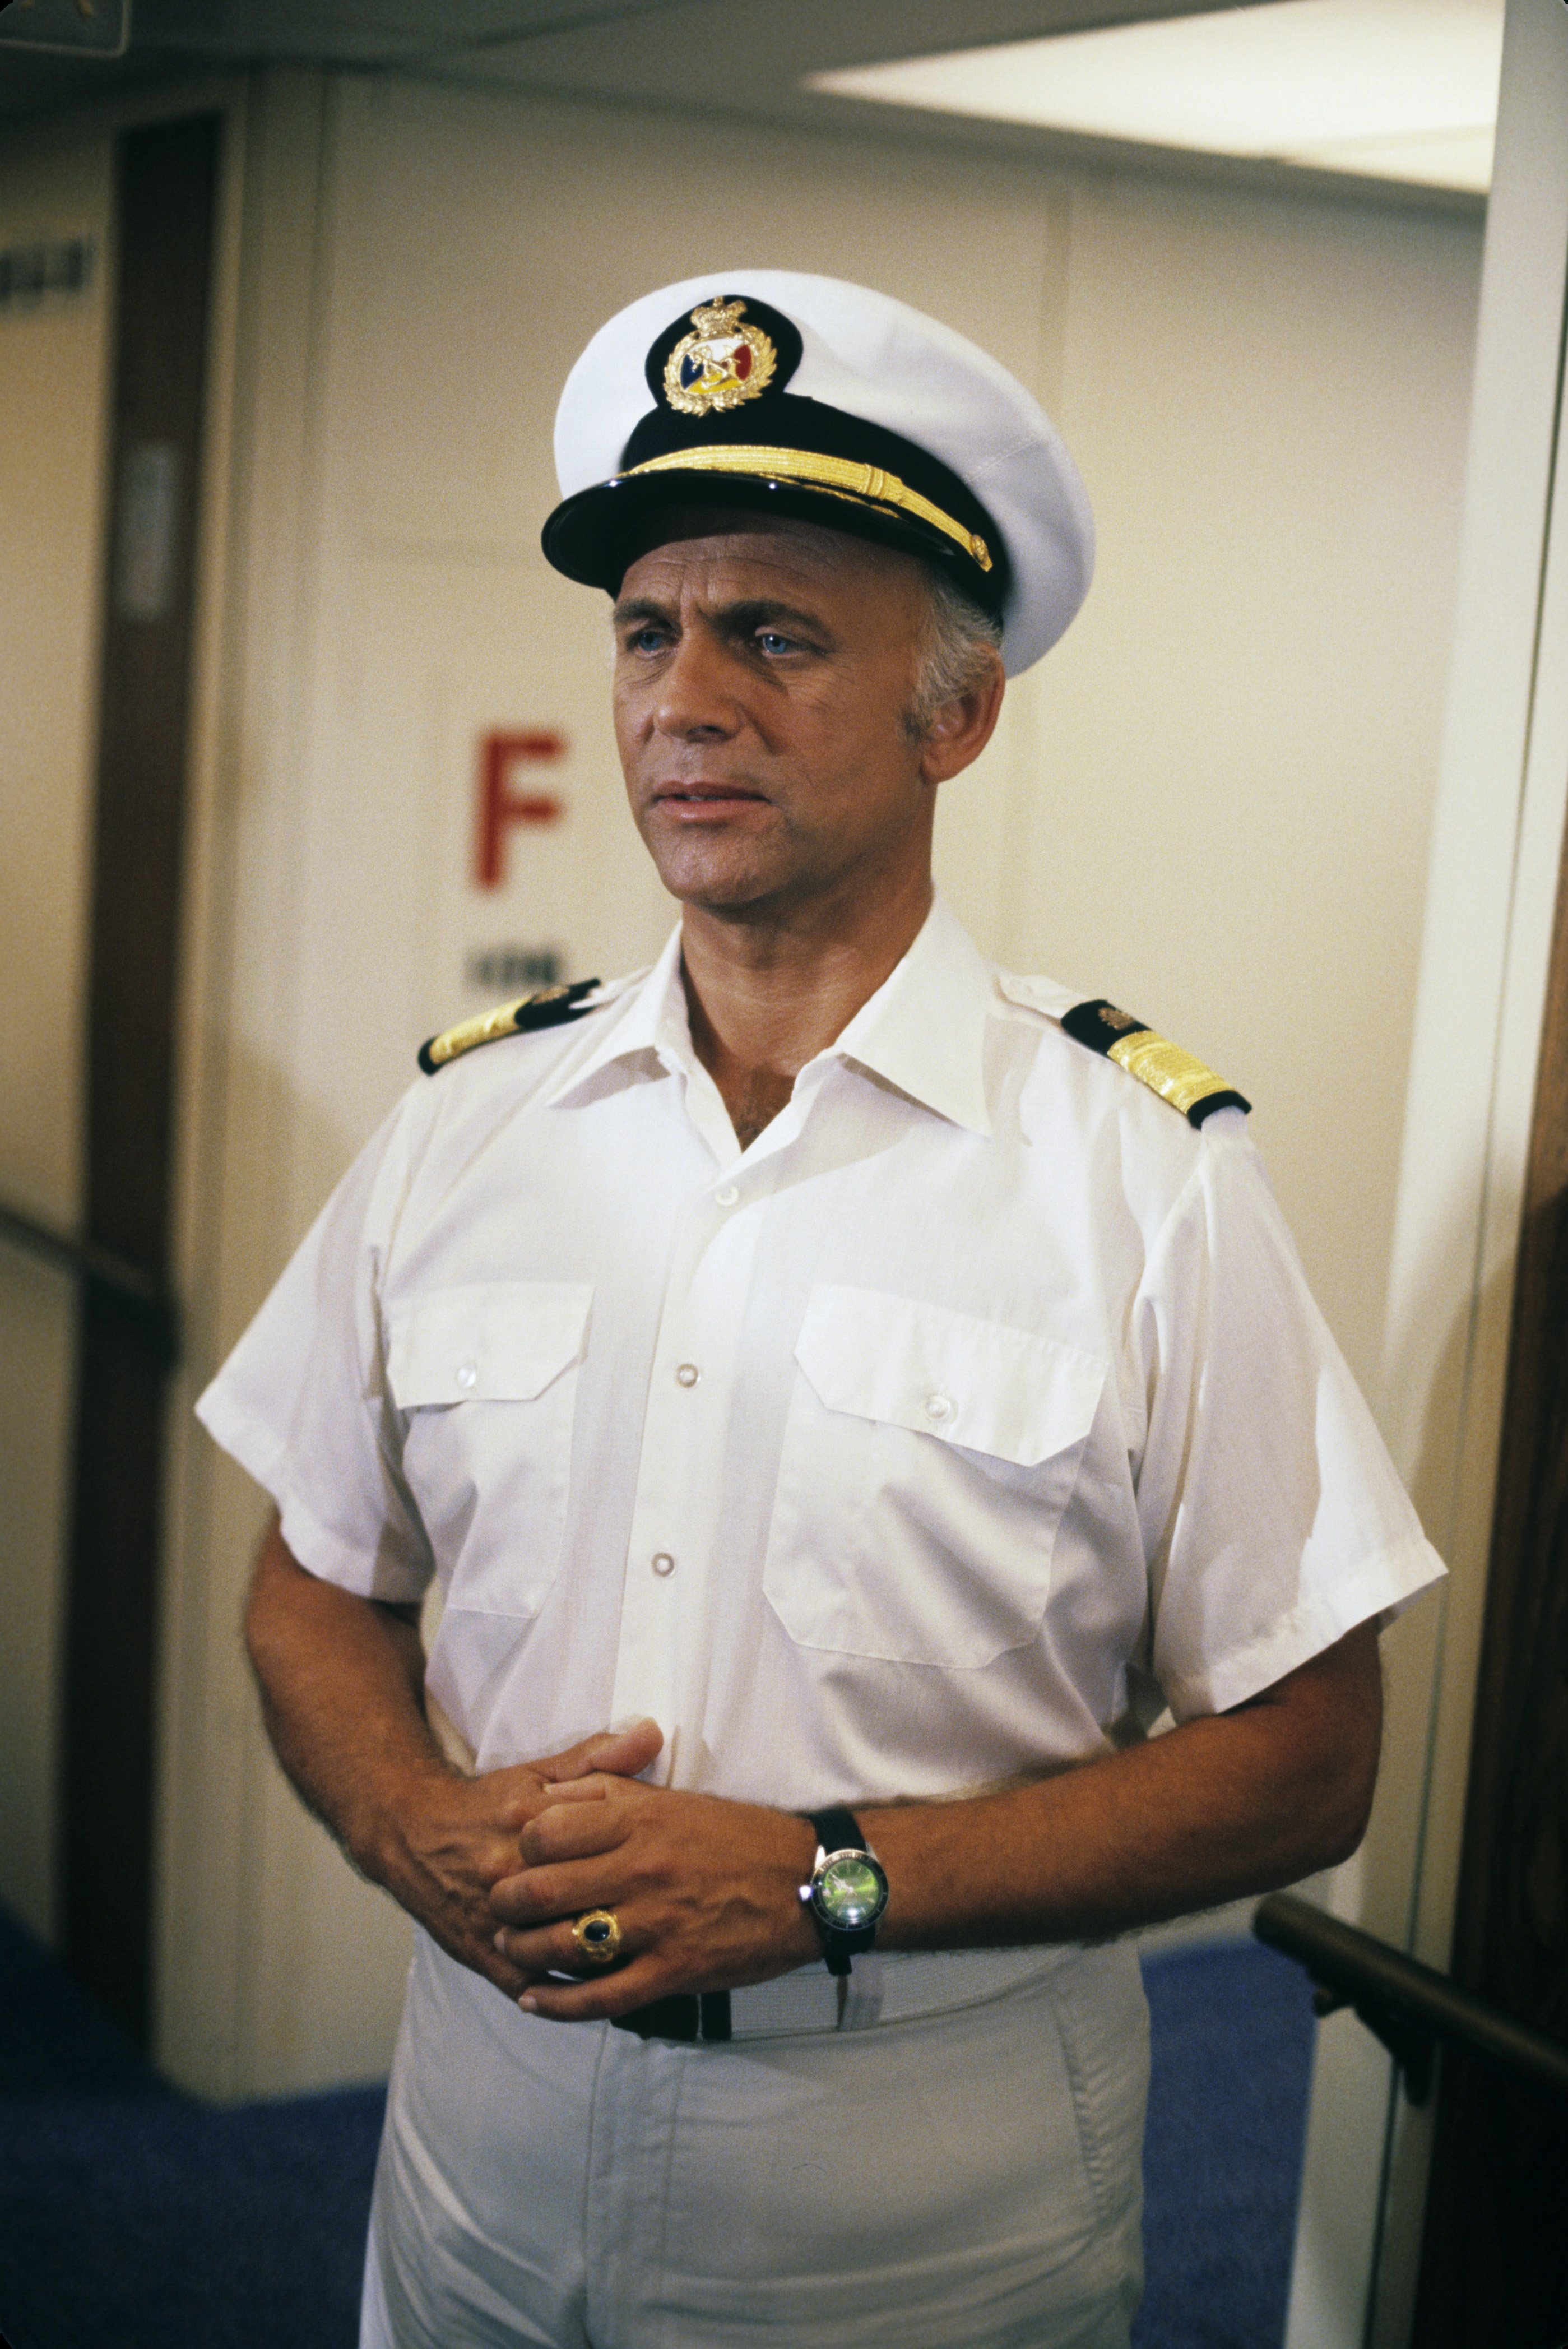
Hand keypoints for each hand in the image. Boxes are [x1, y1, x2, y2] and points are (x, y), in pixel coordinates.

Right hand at [370, 1720, 663, 1997]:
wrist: (413, 1834)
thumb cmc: (488, 1802)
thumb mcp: (539, 1772)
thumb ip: (597, 1757)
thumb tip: (654, 1734)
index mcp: (531, 1821)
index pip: (598, 1845)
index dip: (642, 1864)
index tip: (680, 1875)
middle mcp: (509, 1872)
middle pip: (583, 1905)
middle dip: (630, 1921)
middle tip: (674, 1928)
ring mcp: (493, 1919)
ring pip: (559, 1953)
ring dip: (603, 1962)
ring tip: (647, 1962)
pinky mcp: (480, 1953)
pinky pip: (530, 1984)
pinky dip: (566, 1994)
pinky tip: (601, 1991)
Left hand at [488, 1775, 820, 2019]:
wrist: (806, 1882)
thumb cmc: (738, 1836)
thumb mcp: (672, 1798)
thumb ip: (611, 1790)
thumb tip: (549, 1793)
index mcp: (641, 1818)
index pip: (547, 1831)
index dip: (518, 1847)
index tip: (514, 1856)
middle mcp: (642, 1868)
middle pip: (543, 1889)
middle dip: (506, 1903)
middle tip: (497, 1907)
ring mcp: (657, 1923)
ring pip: (564, 1945)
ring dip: (523, 1952)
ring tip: (511, 1949)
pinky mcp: (673, 1971)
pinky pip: (601, 1997)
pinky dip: (558, 2005)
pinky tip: (534, 2002)